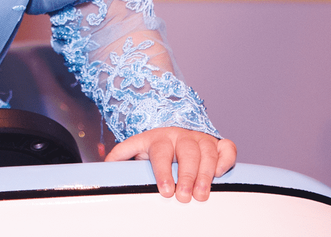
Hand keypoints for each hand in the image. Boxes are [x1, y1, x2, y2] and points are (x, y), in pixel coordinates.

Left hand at [106, 127, 236, 202]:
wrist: (173, 132)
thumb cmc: (154, 148)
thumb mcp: (135, 148)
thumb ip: (121, 156)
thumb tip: (103, 166)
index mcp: (158, 138)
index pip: (160, 152)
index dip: (163, 171)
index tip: (165, 190)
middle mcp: (180, 136)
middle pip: (187, 151)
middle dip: (187, 175)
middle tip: (185, 197)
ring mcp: (200, 139)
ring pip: (207, 150)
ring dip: (206, 173)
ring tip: (202, 194)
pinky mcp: (217, 144)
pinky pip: (227, 148)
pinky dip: (226, 159)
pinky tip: (220, 173)